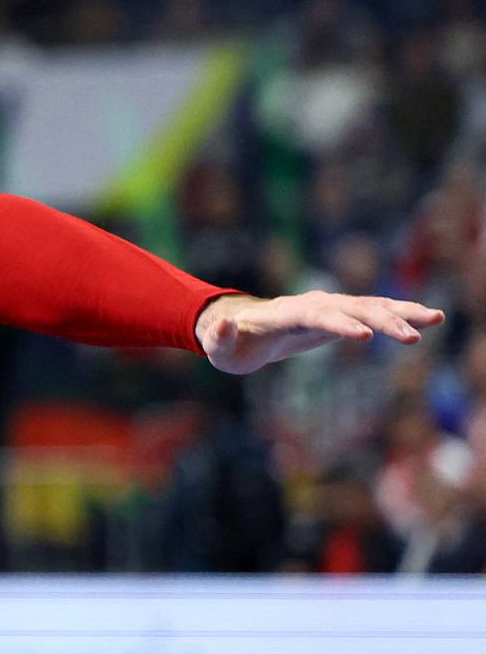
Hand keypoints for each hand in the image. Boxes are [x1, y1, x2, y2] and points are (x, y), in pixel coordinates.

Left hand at [196, 290, 443, 374]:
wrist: (237, 329)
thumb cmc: (229, 344)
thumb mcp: (218, 348)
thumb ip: (218, 338)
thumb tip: (223, 324)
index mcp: (283, 315)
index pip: (314, 316)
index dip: (338, 324)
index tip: (365, 337)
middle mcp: (310, 305)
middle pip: (349, 308)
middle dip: (381, 321)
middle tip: (412, 338)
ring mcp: (327, 307)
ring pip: (368, 305)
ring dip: (400, 312)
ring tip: (436, 318)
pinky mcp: (339, 314)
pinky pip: (373, 311)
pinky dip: (399, 312)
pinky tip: (430, 319)